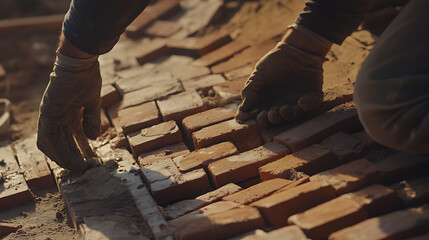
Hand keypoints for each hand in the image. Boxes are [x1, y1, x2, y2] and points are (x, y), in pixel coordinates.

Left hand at [37, 52, 100, 172]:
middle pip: (60, 143)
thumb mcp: (92, 103)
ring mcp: (50, 116)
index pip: (69, 137)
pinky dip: (59, 151)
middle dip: (71, 158)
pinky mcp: (47, 114)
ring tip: (78, 169)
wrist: (80, 64)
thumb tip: (93, 138)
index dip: (76, 150)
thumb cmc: (86, 78)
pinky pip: (49, 138)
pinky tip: (71, 160)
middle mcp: (55, 117)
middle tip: (83, 169)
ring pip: (53, 145)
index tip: (87, 160)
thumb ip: (91, 121)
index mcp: (66, 114)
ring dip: (65, 158)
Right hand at [235, 42, 325, 126]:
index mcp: (268, 102)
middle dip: (274, 119)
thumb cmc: (274, 62)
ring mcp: (298, 101)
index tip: (258, 117)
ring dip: (289, 116)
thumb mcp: (258, 73)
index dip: (259, 120)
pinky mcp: (312, 95)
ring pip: (295, 115)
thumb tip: (244, 107)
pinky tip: (302, 101)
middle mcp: (282, 104)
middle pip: (278, 118)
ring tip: (284, 110)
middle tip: (271, 114)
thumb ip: (250, 89)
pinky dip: (308, 105)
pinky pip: (313, 105)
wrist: (295, 48)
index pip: (262, 116)